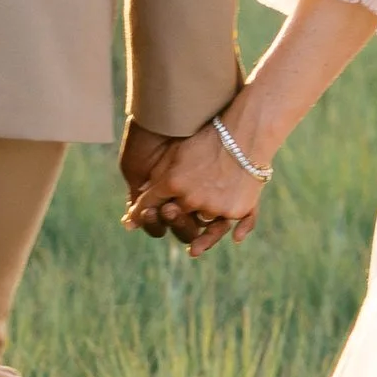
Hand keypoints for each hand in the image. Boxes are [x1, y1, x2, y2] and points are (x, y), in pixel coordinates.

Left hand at [127, 122, 264, 252]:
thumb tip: (138, 194)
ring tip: (195, 244)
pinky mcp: (236, 210)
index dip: (138, 211)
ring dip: (200, 226)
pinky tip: (235, 237)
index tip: (130, 219)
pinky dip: (238, 231)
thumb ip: (156, 175)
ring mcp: (215, 207)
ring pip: (203, 222)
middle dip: (170, 216)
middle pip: (176, 215)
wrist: (246, 132)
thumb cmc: (208, 138)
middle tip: (168, 214)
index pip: (149, 202)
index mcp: (173, 182)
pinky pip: (234, 226)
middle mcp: (192, 199)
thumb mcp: (176, 152)